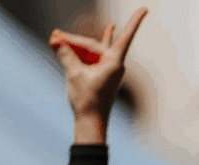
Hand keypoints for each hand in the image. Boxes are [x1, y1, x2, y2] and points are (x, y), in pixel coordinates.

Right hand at [48, 8, 148, 143]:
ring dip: (73, 46)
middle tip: (53, 36)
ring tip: (54, 39)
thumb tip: (56, 40)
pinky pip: (93, 54)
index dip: (134, 22)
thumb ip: (66, 54)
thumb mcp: (73, 74)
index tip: (145, 9)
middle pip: (92, 44)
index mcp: (114, 63)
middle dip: (72, 40)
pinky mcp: (101, 71)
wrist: (91, 120)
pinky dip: (86, 46)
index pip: (124, 37)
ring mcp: (108, 67)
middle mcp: (114, 63)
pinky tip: (111, 27)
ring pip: (90, 50)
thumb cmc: (87, 100)